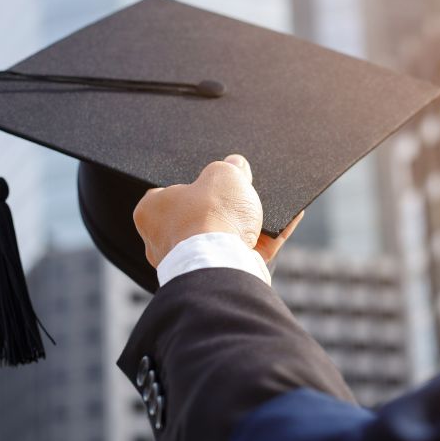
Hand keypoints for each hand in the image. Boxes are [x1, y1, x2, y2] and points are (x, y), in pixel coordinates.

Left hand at [133, 154, 302, 266]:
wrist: (223, 264)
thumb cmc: (210, 218)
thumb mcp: (222, 174)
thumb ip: (230, 167)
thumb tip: (237, 166)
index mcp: (151, 213)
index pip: (169, 192)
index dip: (195, 183)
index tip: (215, 178)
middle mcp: (165, 241)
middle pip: (200, 215)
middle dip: (224, 205)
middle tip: (243, 189)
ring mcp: (194, 261)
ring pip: (225, 235)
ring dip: (247, 223)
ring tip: (269, 205)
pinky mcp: (222, 274)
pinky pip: (249, 251)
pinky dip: (268, 238)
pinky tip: (288, 219)